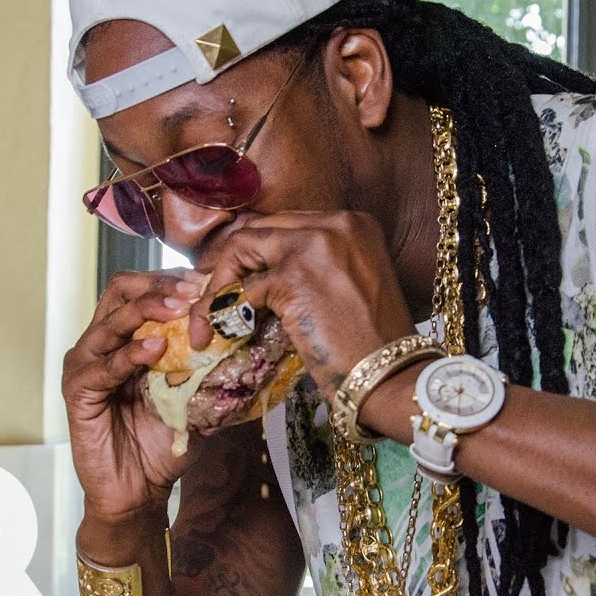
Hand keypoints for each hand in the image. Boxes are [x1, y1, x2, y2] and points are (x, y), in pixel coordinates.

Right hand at [62, 269, 204, 522]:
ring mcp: (86, 364)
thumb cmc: (164, 440)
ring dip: (147, 309)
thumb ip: (210, 365)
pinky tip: (155, 349)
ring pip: (111, 319)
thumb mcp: (196, 395)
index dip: (174, 279)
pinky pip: (103, 365)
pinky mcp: (77, 391)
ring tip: (179, 309)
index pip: (143, 287)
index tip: (209, 282)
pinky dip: (130, 354)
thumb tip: (250, 338)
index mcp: (126, 336)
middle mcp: (102, 343)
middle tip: (194, 291)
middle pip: (121, 289)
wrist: (140, 489)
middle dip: (160, 284)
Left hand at [188, 211, 417, 395]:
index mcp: (354, 223)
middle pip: (261, 228)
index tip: (239, 276)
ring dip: (218, 284)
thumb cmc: (374, 341)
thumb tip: (263, 272)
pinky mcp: (292, 276)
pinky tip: (216, 333)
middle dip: (231, 262)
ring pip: (242, 248)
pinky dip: (222, 312)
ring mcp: (314, 245)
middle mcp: (336, 223)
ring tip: (205, 317)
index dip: (258, 250)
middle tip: (214, 295)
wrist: (390, 373)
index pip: (288, 223)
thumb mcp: (352, 283)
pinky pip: (241, 289)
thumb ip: (317, 265)